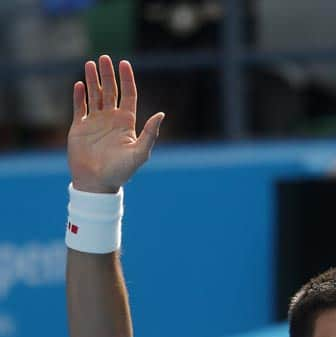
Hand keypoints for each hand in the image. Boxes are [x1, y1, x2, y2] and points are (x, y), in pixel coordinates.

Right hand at [68, 55, 164, 192]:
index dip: (127, 79)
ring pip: (94, 95)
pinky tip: (79, 84)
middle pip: (111, 91)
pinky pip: (79, 107)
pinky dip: (79, 95)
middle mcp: (111, 120)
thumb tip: (161, 114)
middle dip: (108, 74)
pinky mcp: (80, 127)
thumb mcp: (140, 153)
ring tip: (90, 64)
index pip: (128, 95)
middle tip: (104, 58)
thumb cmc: (121, 171)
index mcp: (126, 123)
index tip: (124, 63)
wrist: (97, 183)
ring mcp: (95, 122)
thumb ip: (150, 133)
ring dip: (92, 80)